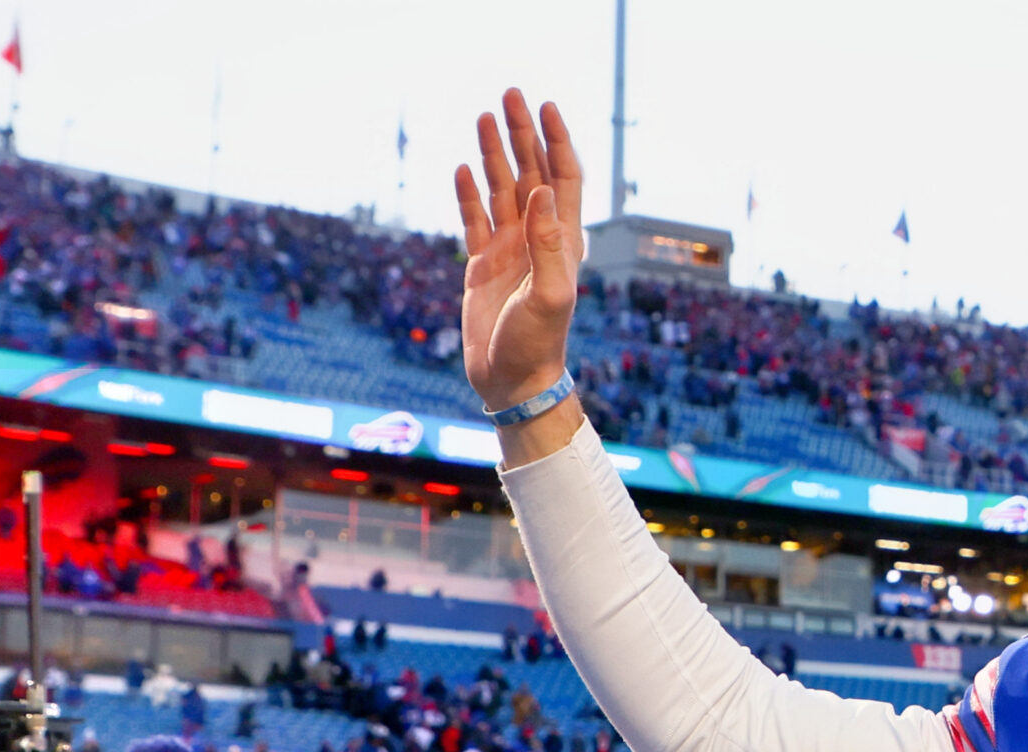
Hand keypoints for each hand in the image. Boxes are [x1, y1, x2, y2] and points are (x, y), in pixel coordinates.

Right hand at [457, 90, 584, 420]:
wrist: (512, 381)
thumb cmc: (537, 344)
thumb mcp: (549, 294)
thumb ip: (549, 244)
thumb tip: (542, 193)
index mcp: (561, 243)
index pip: (562, 179)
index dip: (556, 142)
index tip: (546, 107)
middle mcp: (538, 240)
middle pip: (531, 173)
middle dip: (523, 134)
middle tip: (511, 94)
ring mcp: (510, 251)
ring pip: (502, 190)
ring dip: (495, 153)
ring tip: (484, 117)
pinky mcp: (483, 267)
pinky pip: (475, 220)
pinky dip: (469, 193)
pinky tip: (465, 168)